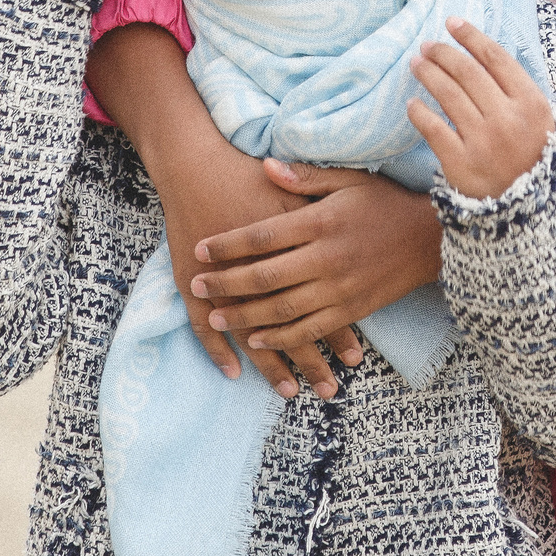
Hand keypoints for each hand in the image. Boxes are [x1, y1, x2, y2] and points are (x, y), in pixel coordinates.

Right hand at [88, 25, 362, 398]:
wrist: (194, 163)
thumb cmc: (248, 172)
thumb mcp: (295, 184)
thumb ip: (327, 208)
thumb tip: (361, 227)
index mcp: (294, 245)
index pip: (322, 298)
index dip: (339, 331)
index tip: (355, 358)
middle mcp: (261, 269)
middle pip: (293, 325)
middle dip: (312, 361)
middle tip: (329, 390)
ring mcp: (223, 278)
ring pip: (255, 333)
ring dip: (273, 366)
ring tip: (292, 392)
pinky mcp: (194, 280)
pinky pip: (205, 325)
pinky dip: (220, 351)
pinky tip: (234, 373)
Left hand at [191, 164, 443, 356]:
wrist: (432, 239)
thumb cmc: (384, 203)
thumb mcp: (348, 179)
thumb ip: (305, 176)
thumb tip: (265, 165)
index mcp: (322, 222)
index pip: (264, 236)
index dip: (228, 244)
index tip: (201, 249)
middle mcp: (327, 259)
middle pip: (265, 276)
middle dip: (226, 284)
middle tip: (197, 286)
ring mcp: (340, 290)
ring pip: (282, 310)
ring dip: (245, 317)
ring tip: (215, 318)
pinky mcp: (352, 311)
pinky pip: (310, 330)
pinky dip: (281, 338)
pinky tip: (257, 341)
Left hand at [407, 18, 555, 200]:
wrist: (531, 213)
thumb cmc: (534, 160)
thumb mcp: (542, 123)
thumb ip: (520, 92)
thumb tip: (485, 56)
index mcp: (531, 104)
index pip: (496, 58)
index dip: (471, 36)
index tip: (453, 23)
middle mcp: (507, 118)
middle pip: (467, 72)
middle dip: (443, 53)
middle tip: (428, 46)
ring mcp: (483, 141)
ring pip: (448, 94)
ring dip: (428, 73)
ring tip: (417, 64)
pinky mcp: (461, 163)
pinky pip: (433, 128)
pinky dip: (419, 112)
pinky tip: (413, 103)